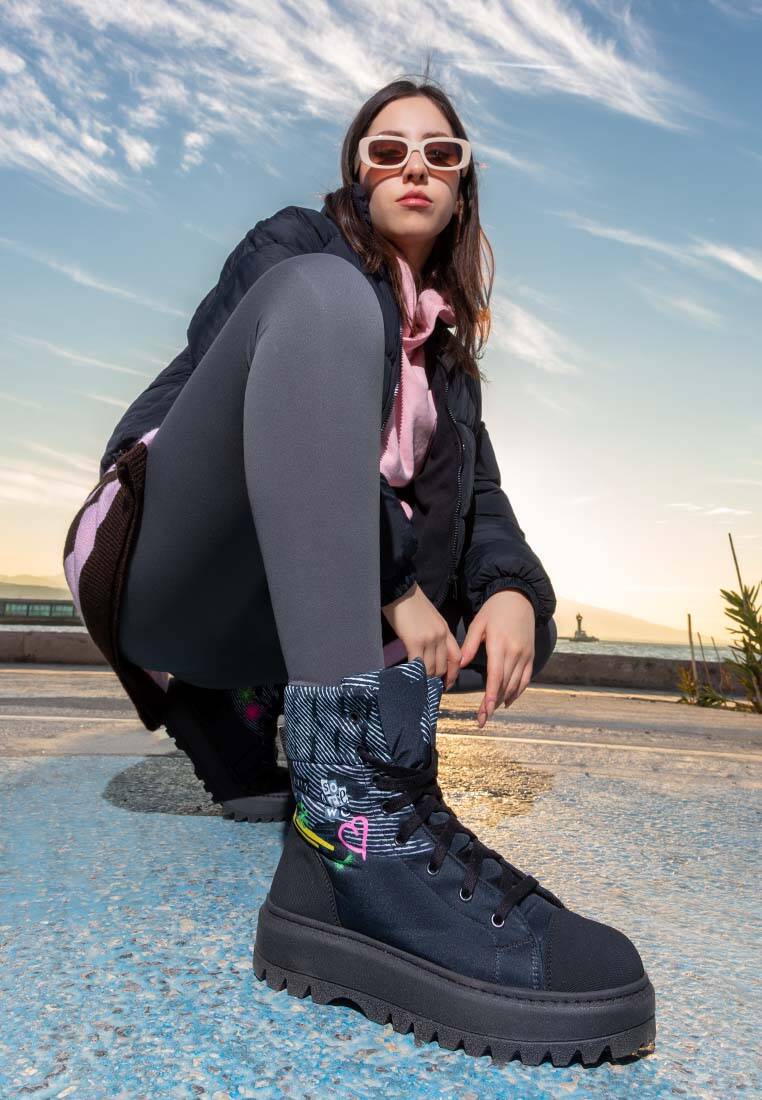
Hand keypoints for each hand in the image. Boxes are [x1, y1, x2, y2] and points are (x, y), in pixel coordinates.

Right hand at [381, 583, 461, 689]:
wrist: (401, 590)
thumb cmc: (412, 603)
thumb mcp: (431, 618)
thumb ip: (434, 634)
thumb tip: (429, 653)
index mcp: (446, 630)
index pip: (456, 657)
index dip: (453, 673)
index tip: (447, 682)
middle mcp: (441, 636)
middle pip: (445, 665)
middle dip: (439, 680)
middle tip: (431, 689)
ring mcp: (429, 639)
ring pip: (432, 668)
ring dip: (427, 679)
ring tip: (421, 686)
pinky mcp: (414, 641)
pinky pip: (418, 664)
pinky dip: (416, 673)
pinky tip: (411, 677)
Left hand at [458, 589, 535, 727]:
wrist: (520, 597)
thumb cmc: (495, 610)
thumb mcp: (479, 623)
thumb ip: (470, 645)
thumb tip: (461, 664)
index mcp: (500, 645)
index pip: (495, 676)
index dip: (490, 696)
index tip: (484, 711)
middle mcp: (515, 653)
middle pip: (504, 685)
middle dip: (493, 704)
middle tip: (481, 719)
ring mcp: (525, 655)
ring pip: (515, 685)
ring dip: (503, 700)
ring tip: (490, 711)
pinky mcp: (531, 656)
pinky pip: (526, 679)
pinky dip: (517, 692)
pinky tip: (507, 701)